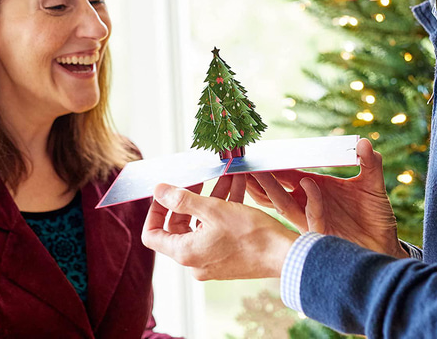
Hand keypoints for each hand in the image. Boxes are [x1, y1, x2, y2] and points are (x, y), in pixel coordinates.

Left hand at [142, 175, 298, 279]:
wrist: (284, 256)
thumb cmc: (250, 235)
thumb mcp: (213, 210)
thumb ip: (182, 199)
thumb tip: (158, 190)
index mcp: (185, 253)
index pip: (152, 234)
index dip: (154, 211)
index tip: (165, 193)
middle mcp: (195, 261)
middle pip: (178, 226)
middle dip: (189, 198)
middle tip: (198, 179)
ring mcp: (211, 260)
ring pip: (202, 223)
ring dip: (211, 198)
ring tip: (224, 176)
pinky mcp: (227, 256)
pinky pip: (217, 229)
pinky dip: (223, 209)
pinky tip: (236, 186)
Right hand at [247, 138, 405, 257]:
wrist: (385, 245)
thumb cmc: (374, 216)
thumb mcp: (372, 184)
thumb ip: (369, 163)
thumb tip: (365, 143)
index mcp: (313, 187)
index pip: (286, 174)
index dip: (271, 165)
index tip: (256, 153)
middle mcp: (307, 202)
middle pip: (275, 190)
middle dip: (259, 178)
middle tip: (242, 164)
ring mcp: (311, 219)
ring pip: (282, 204)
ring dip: (270, 189)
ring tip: (257, 174)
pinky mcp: (322, 233)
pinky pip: (311, 216)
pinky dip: (310, 199)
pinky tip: (309, 182)